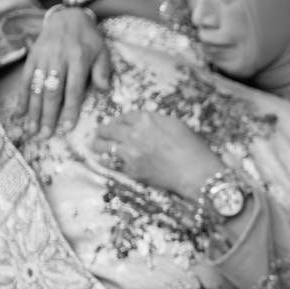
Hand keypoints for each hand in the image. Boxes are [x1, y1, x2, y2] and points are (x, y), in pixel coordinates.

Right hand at [18, 5, 110, 136]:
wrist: (68, 17)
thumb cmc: (89, 39)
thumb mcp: (102, 52)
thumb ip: (103, 71)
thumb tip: (104, 90)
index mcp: (78, 60)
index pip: (74, 89)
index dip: (70, 109)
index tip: (67, 128)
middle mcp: (58, 60)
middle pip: (52, 92)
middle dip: (48, 115)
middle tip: (45, 135)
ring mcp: (43, 59)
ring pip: (36, 88)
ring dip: (33, 111)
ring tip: (31, 130)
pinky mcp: (32, 58)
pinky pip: (25, 79)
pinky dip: (21, 96)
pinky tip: (19, 112)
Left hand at [91, 111, 222, 198]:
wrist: (195, 172)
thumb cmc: (192, 148)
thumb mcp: (176, 125)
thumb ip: (156, 121)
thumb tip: (144, 123)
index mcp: (146, 119)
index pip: (124, 116)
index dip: (118, 120)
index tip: (116, 123)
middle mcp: (134, 133)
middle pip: (109, 129)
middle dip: (102, 130)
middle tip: (98, 132)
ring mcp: (130, 152)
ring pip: (103, 146)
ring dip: (98, 144)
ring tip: (94, 145)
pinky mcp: (130, 169)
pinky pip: (112, 163)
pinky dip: (108, 160)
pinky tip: (104, 160)